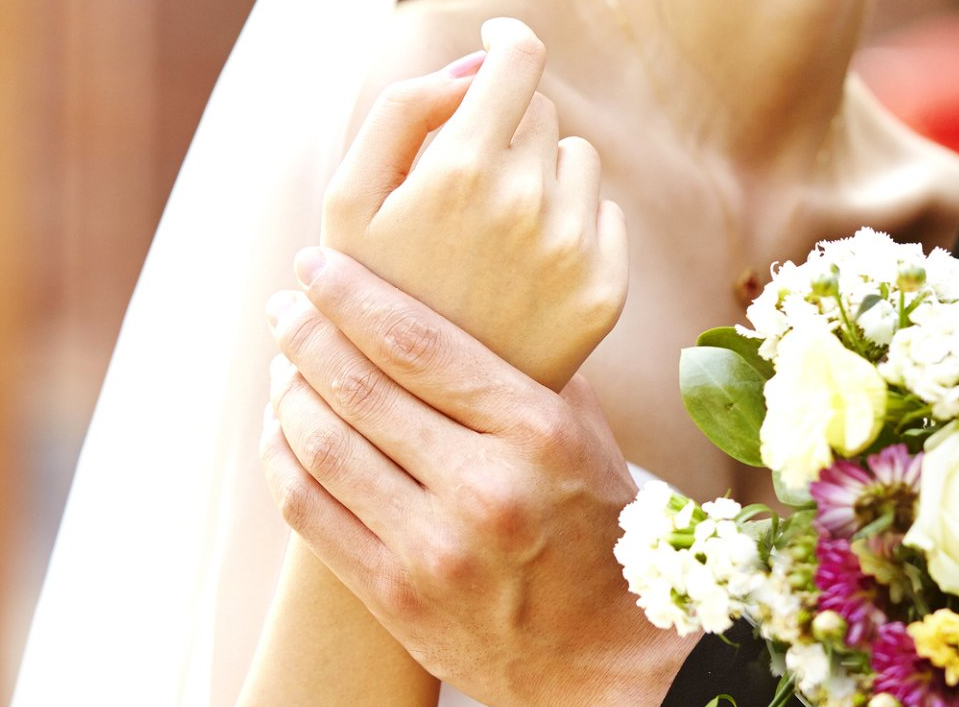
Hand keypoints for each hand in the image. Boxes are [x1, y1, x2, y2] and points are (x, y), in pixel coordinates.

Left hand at [262, 248, 694, 706]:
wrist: (611, 665)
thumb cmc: (602, 535)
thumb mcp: (589, 438)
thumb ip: (530, 369)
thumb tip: (466, 295)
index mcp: (537, 433)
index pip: (415, 341)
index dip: (349, 293)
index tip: (314, 263)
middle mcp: (483, 488)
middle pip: (356, 386)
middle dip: (304, 333)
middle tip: (285, 307)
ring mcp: (434, 550)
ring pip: (322, 446)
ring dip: (288, 393)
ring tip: (283, 367)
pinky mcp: (397, 599)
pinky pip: (311, 514)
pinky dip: (283, 462)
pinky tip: (282, 434)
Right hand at [323, 17, 627, 390]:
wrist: (419, 413)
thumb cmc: (374, 293)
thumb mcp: (350, 198)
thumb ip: (405, 109)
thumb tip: (476, 66)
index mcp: (465, 168)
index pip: (518, 60)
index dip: (508, 42)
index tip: (498, 44)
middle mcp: (531, 203)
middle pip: (541, 112)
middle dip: (507, 131)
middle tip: (464, 188)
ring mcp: (576, 249)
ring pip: (577, 160)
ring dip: (542, 176)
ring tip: (494, 235)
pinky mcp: (607, 291)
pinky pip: (603, 215)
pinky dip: (573, 226)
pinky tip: (528, 269)